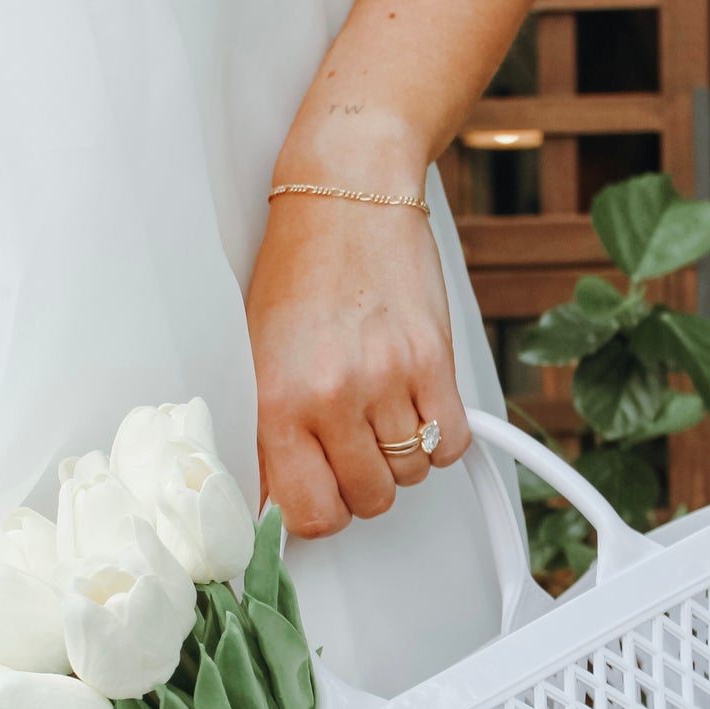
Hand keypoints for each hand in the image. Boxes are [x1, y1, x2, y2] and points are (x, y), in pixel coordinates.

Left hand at [246, 194, 468, 539]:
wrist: (348, 191)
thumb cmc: (301, 270)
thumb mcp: (261, 356)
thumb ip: (273, 435)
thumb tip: (279, 503)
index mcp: (279, 400)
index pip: (306, 512)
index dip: (318, 515)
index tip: (321, 500)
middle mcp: (332, 395)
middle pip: (366, 501)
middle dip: (362, 486)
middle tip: (353, 450)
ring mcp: (387, 379)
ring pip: (409, 475)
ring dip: (400, 456)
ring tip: (381, 411)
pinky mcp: (433, 361)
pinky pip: (449, 444)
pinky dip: (439, 438)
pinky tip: (419, 407)